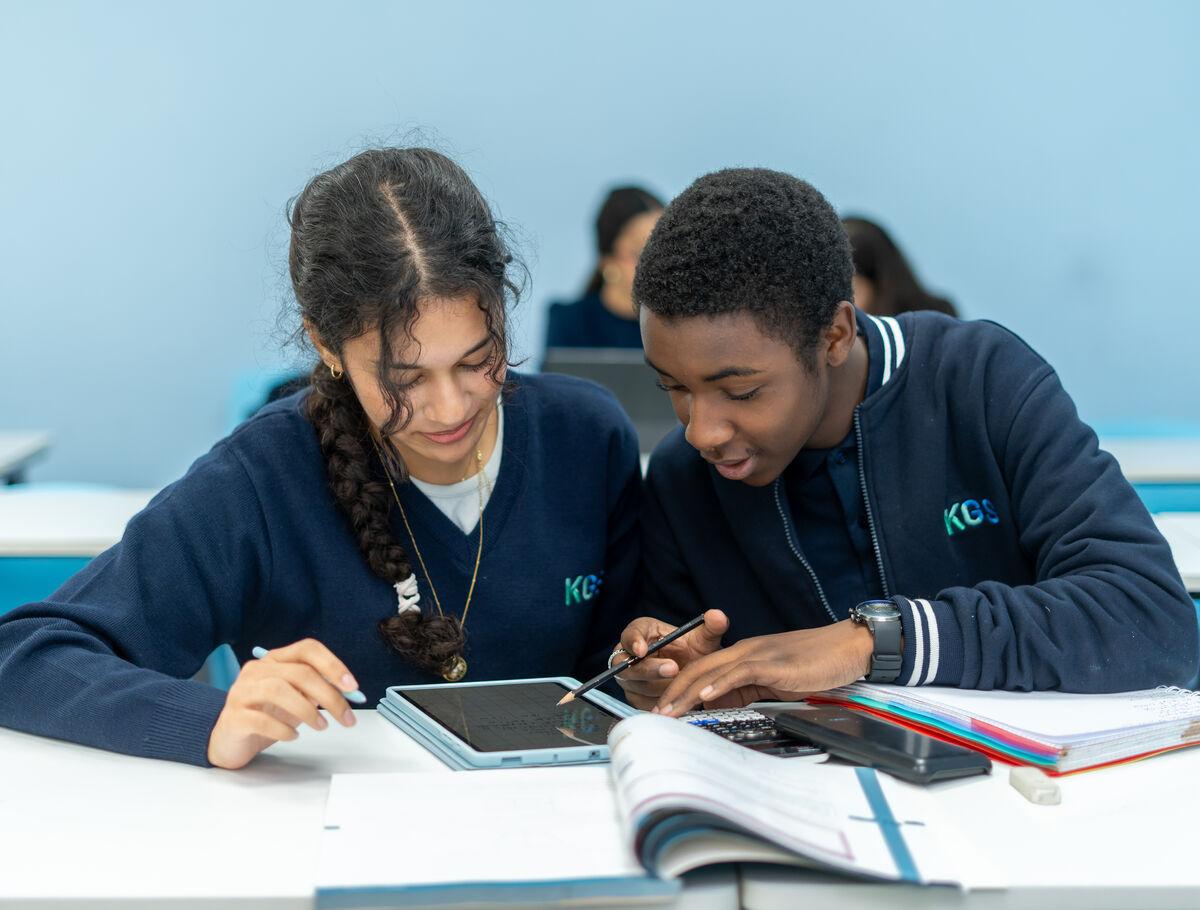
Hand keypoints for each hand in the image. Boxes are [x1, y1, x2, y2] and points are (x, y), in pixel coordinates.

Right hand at [207, 639, 358, 768]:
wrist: (229, 741)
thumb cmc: (267, 715)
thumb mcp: (296, 699)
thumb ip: (316, 691)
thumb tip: (347, 693)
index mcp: (275, 660)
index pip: (307, 649)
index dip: (333, 664)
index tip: (353, 687)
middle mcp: (257, 670)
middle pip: (299, 672)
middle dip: (329, 695)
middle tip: (347, 718)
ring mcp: (241, 692)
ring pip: (278, 690)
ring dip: (307, 710)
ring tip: (321, 726)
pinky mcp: (232, 717)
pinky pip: (260, 720)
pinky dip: (282, 729)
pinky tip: (293, 736)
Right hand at [614, 609, 728, 709]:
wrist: (693, 673)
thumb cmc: (692, 650)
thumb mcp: (703, 639)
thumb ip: (711, 627)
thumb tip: (718, 616)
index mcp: (641, 633)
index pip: (629, 635)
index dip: (633, 642)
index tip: (642, 649)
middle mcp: (628, 656)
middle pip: (628, 666)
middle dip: (650, 669)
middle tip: (673, 668)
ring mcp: (630, 679)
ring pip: (637, 687)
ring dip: (660, 687)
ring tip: (683, 685)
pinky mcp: (636, 698)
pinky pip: (643, 703)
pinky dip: (661, 702)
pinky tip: (679, 698)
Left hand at [653, 620, 873, 716]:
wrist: (849, 648)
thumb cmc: (818, 666)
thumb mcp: (777, 681)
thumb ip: (750, 690)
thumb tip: (723, 707)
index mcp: (746, 654)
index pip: (704, 670)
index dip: (682, 688)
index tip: (666, 709)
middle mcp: (746, 650)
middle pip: (700, 669)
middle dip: (674, 692)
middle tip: (656, 715)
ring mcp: (758, 654)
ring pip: (712, 671)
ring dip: (687, 692)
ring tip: (669, 711)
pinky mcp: (773, 663)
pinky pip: (739, 673)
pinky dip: (719, 685)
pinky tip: (703, 698)